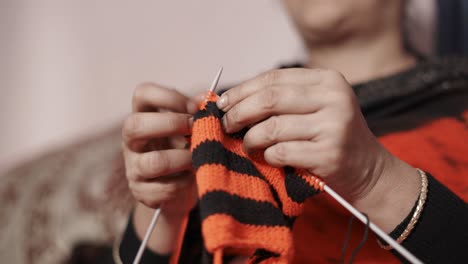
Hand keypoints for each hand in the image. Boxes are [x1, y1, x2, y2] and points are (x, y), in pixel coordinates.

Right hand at [122, 83, 197, 218]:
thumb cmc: (184, 148)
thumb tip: (207, 98)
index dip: (168, 96)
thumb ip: (196, 113)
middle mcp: (131, 140)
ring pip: (154, 162)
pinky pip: (164, 188)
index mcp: (143, 116)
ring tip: (198, 158)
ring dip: (183, 159)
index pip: (142, 94)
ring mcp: (132, 167)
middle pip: (135, 125)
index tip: (194, 107)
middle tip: (195, 128)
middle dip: (171, 124)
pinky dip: (184, 183)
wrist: (179, 188)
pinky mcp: (140, 191)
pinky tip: (191, 178)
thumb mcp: (189, 128)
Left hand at [217, 68, 417, 210]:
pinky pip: (281, 152)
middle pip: (270, 99)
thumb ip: (282, 99)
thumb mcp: (315, 107)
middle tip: (226, 125)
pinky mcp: (330, 155)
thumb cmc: (330, 136)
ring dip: (251, 138)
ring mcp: (334, 127)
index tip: (222, 103)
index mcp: (328, 80)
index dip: (242, 90)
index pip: (274, 78)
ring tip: (249, 145)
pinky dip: (268, 156)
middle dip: (239, 112)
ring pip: (272, 127)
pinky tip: (270, 158)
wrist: (366, 170)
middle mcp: (334, 98)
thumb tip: (230, 100)